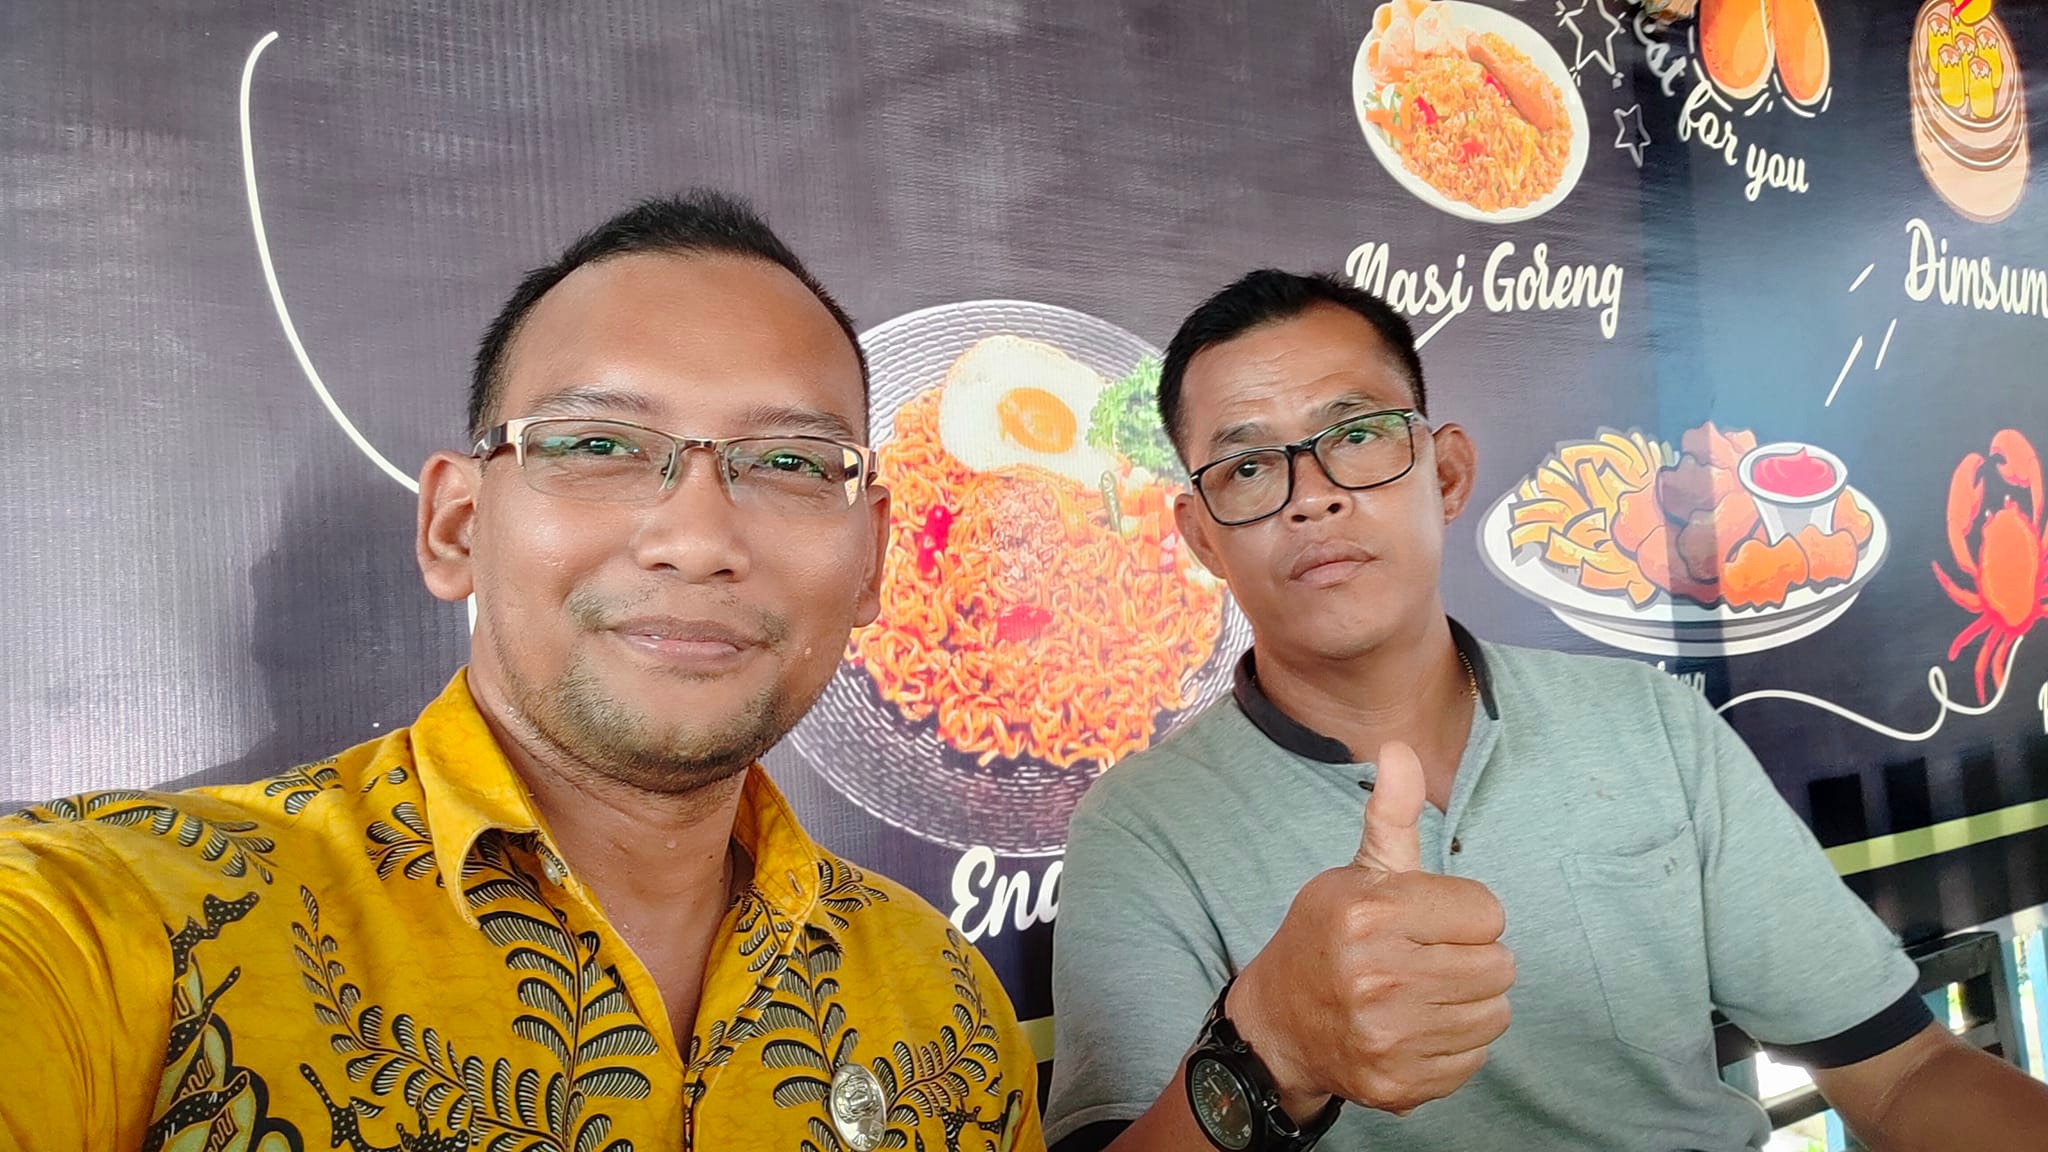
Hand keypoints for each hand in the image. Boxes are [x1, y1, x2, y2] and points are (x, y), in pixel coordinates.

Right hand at [1227, 741, 1514, 1118]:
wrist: (1279, 1024)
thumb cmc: (1329, 937)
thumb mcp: (1356, 873)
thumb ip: (1390, 816)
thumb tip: (1399, 747)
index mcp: (1369, 914)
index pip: (1487, 912)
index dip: (1465, 913)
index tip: (1430, 921)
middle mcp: (1376, 977)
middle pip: (1500, 965)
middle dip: (1472, 957)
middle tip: (1430, 958)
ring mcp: (1387, 1036)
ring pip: (1495, 1013)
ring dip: (1471, 1001)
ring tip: (1427, 992)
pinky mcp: (1398, 1083)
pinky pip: (1475, 1058)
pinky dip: (1456, 1045)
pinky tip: (1419, 1029)